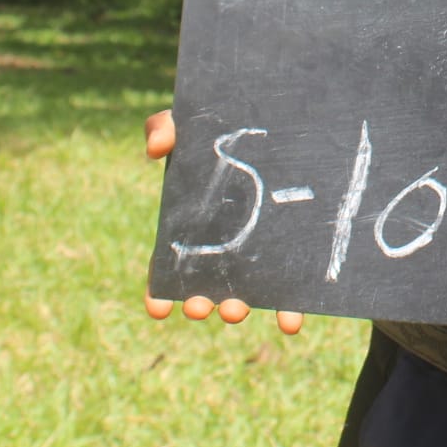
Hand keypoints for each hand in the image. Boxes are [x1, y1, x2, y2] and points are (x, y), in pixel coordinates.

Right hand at [143, 108, 305, 335]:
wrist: (278, 126)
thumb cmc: (219, 131)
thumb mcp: (189, 124)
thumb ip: (164, 128)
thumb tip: (155, 150)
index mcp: (189, 227)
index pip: (166, 269)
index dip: (158, 292)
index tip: (158, 309)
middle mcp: (219, 247)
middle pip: (203, 287)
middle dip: (200, 302)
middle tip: (201, 306)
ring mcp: (253, 254)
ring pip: (242, 294)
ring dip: (237, 309)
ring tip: (235, 310)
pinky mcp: (286, 255)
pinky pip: (287, 289)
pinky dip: (287, 309)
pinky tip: (291, 323)